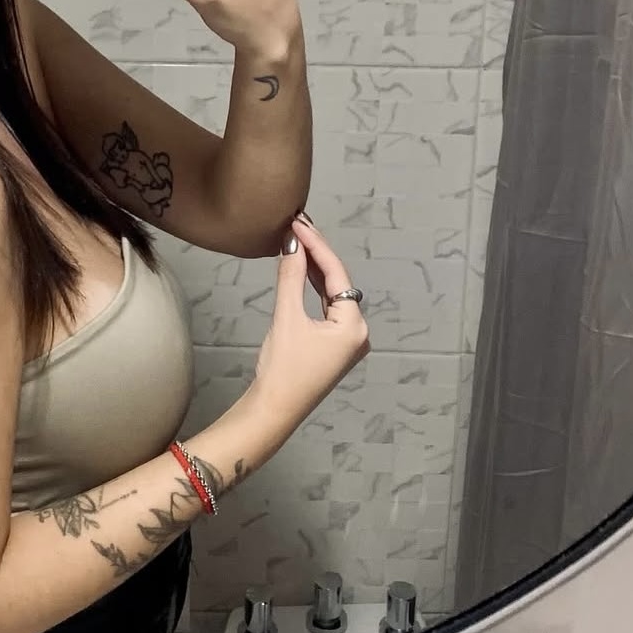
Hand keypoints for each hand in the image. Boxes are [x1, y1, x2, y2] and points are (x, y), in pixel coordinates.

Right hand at [248, 216, 368, 437]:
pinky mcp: (333, 346)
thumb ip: (290, 277)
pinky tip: (300, 271)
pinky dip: (313, 288)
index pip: (336, 273)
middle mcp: (358, 332)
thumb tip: (291, 243)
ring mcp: (347, 340)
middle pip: (337, 282)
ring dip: (314, 270)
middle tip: (296, 225)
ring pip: (331, 294)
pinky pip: (326, 308)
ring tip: (296, 241)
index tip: (297, 222)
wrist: (274, 410)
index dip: (316, 245)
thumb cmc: (283, 368)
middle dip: (316, 254)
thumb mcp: (287, 317)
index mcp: (354, 326)